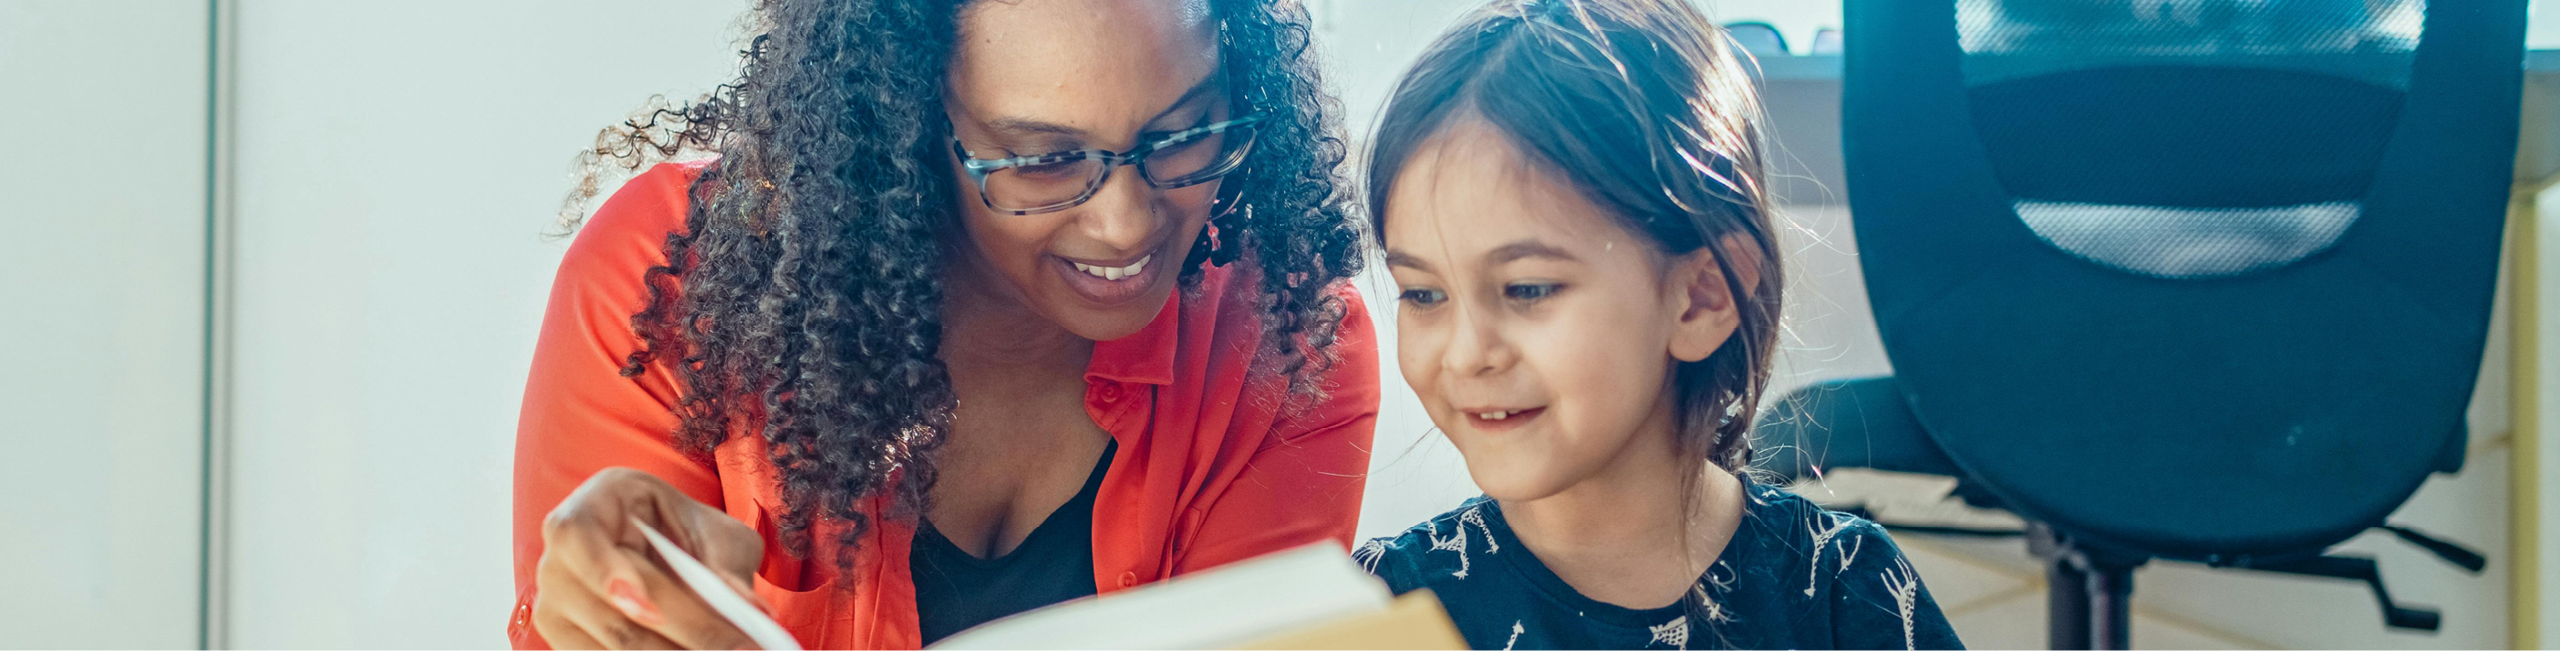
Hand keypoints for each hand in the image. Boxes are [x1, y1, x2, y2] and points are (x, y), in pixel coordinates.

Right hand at [532, 467, 772, 650]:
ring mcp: (555, 607)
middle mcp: (559, 561)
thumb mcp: (709, 531)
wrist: (659, 551)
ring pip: (616, 647)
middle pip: (614, 611)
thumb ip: (724, 565)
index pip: (578, 537)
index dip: (607, 574)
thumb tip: (748, 609)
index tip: (650, 612)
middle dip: (689, 632)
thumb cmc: (681, 533)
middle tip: (743, 648)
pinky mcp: (567, 642)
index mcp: (591, 508)